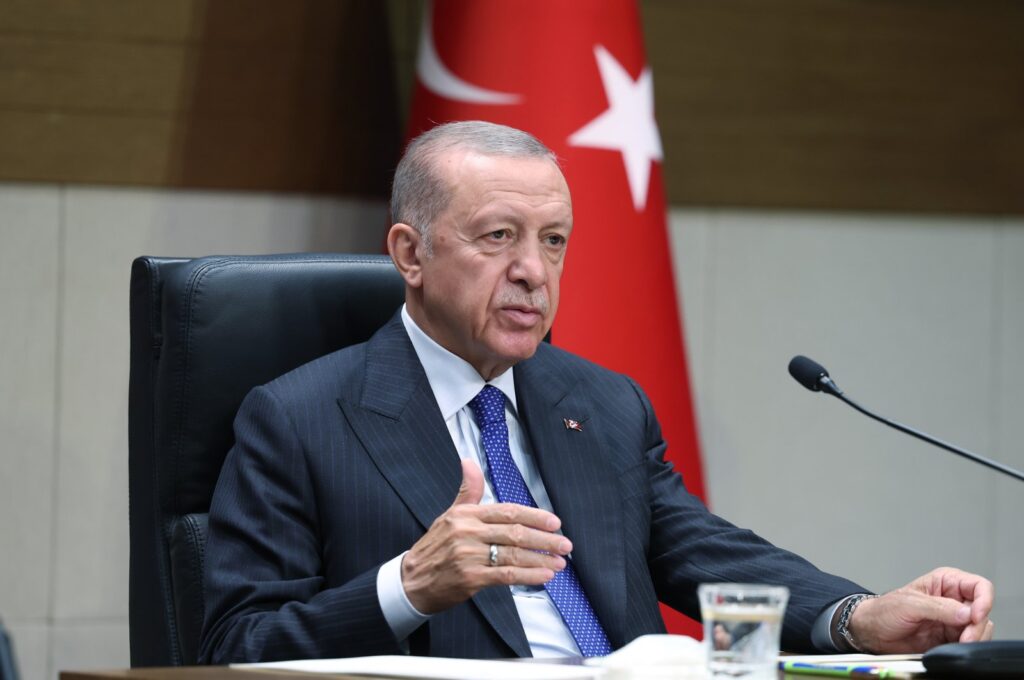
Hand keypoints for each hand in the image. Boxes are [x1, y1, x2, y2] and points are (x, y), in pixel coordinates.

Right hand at [400, 459, 570, 613]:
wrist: (412, 580)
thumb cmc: (435, 547)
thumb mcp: (450, 515)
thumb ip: (468, 491)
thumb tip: (469, 462)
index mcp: (467, 515)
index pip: (508, 511)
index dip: (534, 516)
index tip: (555, 522)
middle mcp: (468, 532)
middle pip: (515, 533)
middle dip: (545, 539)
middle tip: (565, 544)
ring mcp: (469, 555)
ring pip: (513, 554)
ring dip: (541, 559)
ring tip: (560, 562)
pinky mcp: (470, 578)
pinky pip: (506, 575)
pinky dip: (528, 575)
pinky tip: (544, 575)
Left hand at [849, 567, 993, 652]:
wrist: (872, 632)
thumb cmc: (884, 610)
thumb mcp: (909, 603)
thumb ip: (939, 607)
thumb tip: (967, 613)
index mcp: (945, 582)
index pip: (979, 586)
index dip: (983, 600)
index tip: (974, 616)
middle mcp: (953, 600)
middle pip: (983, 610)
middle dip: (977, 625)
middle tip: (964, 637)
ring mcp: (953, 621)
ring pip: (981, 629)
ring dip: (974, 637)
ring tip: (956, 642)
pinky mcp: (951, 638)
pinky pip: (970, 643)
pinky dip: (967, 647)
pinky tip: (953, 648)